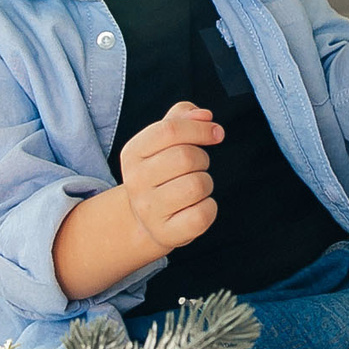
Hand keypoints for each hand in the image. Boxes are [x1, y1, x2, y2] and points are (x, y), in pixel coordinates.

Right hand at [118, 101, 222, 251]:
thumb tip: (204, 115)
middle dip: (202, 158)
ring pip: (198, 185)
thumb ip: (182, 118)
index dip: (199, 128)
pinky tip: (197, 206)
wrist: (145, 219)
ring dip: (206, 183)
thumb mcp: (162, 142)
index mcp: (133, 153)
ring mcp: (149, 209)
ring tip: (194, 188)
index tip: (216, 132)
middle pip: (185, 157)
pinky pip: (204, 214)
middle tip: (197, 167)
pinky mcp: (167, 232)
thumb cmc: (161, 173)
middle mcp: (136, 181)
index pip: (169, 130)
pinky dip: (209, 207)